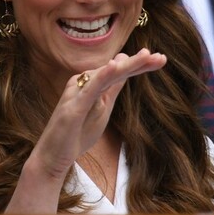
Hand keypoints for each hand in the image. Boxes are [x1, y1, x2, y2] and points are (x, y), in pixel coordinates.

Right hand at [6, 48, 166, 212]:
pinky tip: (115, 66)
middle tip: (161, 57)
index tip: (161, 59)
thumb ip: (112, 87)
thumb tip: (123, 64)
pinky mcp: (73, 107)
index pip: (119, 71)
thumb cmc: (77, 133)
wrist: (52, 158)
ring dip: (128, 65)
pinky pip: (89, 89)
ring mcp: (77, 94)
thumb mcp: (103, 108)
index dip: (140, 64)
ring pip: (106, 75)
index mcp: (91, 84)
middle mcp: (83, 83)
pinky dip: (103, 76)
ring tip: (146, 56)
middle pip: (115, 70)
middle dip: (139, 62)